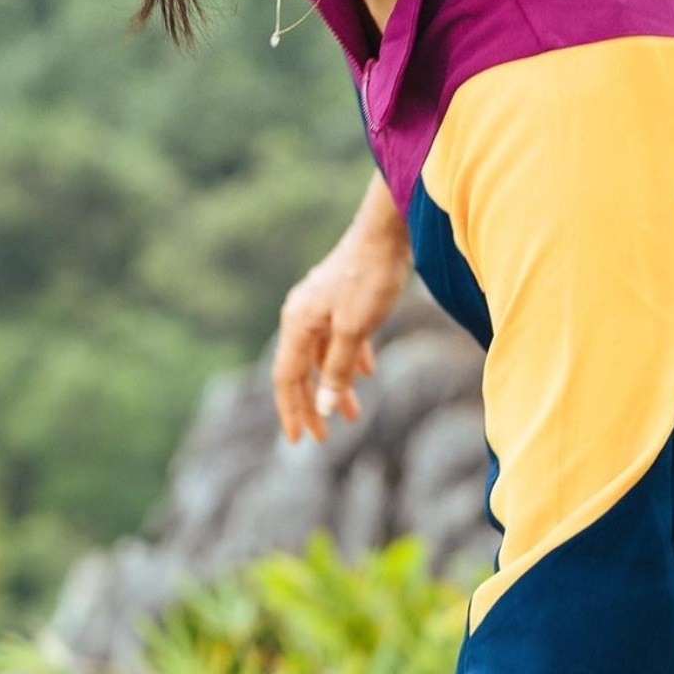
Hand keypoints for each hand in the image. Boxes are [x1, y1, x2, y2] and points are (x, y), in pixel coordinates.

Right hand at [271, 213, 411, 443]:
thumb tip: (323, 407)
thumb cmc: (369, 278)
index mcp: (297, 323)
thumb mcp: (354, 329)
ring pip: (322, 356)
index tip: (298, 441)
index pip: (286, 377)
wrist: (387, 233)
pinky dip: (348, 360)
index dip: (291, 411)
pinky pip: (337, 339)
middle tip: (324, 438)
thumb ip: (337, 369)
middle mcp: (301, 315)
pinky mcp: (340, 300)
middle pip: (300, 370)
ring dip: (334, 386)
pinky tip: (367, 371)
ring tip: (353, 414)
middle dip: (312, 405)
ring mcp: (320, 307)